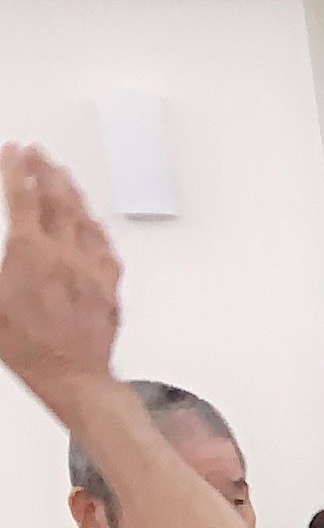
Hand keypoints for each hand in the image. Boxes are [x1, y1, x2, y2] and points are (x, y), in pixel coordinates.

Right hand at [0, 146, 119, 406]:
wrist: (73, 377)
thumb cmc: (27, 346)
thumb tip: (10, 246)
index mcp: (30, 252)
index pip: (22, 197)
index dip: (16, 169)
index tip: (13, 150)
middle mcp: (65, 254)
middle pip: (56, 199)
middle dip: (45, 171)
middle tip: (38, 153)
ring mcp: (91, 269)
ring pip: (84, 219)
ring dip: (71, 193)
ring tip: (62, 176)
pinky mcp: (110, 286)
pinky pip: (105, 246)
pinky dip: (95, 227)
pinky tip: (92, 221)